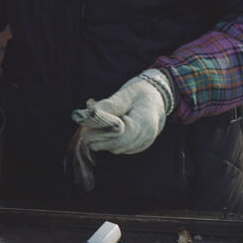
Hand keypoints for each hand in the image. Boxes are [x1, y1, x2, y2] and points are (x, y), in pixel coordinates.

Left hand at [70, 69, 173, 187]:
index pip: (122, 137)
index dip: (104, 139)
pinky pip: (123, 149)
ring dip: (105, 142)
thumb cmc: (139, 93)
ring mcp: (146, 142)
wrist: (156, 97)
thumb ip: (108, 106)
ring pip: (120, 149)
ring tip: (94, 129)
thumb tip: (88, 113)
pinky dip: (112, 143)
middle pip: (119, 146)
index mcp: (144, 121)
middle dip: (101, 141)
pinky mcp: (142, 145)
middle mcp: (148, 135)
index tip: (87, 136)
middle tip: (85, 132)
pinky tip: (105, 132)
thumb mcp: (124, 94)